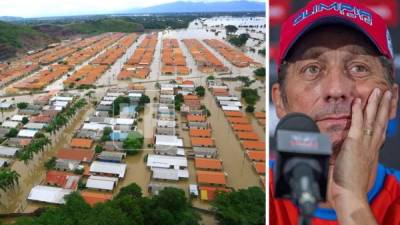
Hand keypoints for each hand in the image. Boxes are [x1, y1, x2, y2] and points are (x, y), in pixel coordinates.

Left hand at [330, 88, 391, 224]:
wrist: (350, 195)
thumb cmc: (350, 187)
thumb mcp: (354, 170)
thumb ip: (353, 160)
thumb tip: (346, 156)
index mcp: (371, 153)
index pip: (380, 131)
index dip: (383, 118)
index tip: (386, 109)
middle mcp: (371, 147)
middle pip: (380, 122)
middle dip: (384, 106)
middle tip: (388, 93)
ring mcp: (364, 145)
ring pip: (372, 120)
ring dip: (375, 104)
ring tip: (379, 91)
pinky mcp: (353, 144)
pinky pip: (357, 124)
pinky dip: (357, 112)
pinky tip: (358, 101)